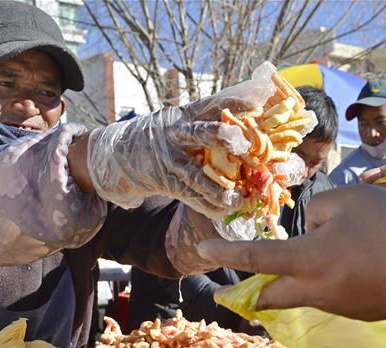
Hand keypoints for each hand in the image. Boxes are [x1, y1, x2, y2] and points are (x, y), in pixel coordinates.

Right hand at [84, 62, 288, 219]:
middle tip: (246, 148)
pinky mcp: (166, 181)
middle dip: (226, 139)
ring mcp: (171, 159)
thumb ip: (210, 119)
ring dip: (221, 190)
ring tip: (239, 198)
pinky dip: (209, 205)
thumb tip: (254, 115)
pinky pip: (191, 196)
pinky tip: (224, 210)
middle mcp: (179, 133)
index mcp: (187, 114)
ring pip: (198, 175)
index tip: (262, 98)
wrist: (122, 153)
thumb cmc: (166, 136)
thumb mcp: (182, 119)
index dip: (239, 100)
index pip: (216, 103)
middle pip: (205, 133)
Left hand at [197, 185, 385, 321]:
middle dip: (252, 292)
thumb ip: (319, 211)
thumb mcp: (350, 199)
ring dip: (292, 285)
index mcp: (307, 261)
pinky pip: (330, 299)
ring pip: (301, 298)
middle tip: (241, 286)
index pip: (255, 256)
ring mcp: (339, 307)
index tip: (203, 250)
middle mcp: (315, 291)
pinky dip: (324, 285)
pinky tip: (348, 267)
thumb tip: (312, 230)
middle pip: (270, 297)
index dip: (227, 252)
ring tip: (306, 263)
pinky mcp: (361, 313)